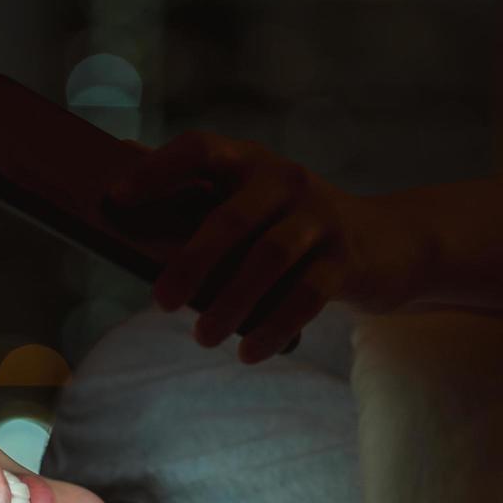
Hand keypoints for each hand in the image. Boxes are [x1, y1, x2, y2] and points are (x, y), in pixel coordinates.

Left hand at [107, 131, 424, 363]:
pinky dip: (273, 327)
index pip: (200, 149)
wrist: (386, 244)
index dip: (157, 169)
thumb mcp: (248, 204)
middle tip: (160, 303)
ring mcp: (320, 218)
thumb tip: (117, 175)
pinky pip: (306, 295)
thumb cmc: (289, 228)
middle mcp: (286, 180)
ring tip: (202, 338)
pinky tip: (248, 353)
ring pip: (268, 260)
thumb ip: (194, 194)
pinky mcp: (346, 259)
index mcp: (249, 163)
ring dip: (230, 304)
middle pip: (230, 218)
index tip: (116, 199)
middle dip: (190, 262)